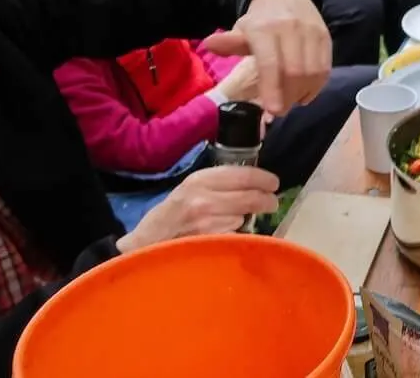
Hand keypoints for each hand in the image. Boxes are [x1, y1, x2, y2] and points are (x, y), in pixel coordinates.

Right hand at [116, 166, 279, 252]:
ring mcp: (206, 223)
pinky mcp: (208, 242)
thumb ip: (219, 182)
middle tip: (271, 202)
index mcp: (201, 180)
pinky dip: (238, 234)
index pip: (245, 175)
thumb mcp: (192, 187)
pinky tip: (232, 233)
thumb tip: (254, 179)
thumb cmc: (172, 212)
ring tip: (246, 217)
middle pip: (251, 197)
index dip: (265, 179)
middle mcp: (205, 199)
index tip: (273, 183)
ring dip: (250, 218)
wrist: (146, 241)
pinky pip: (235, 235)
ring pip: (244, 217)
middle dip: (267, 200)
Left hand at [202, 0, 330, 116]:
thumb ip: (230, 42)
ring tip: (291, 100)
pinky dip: (316, 86)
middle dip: (288, 96)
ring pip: (313, 72)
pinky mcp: (326, 38)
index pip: (271, 63)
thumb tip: (210, 44)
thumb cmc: (261, 19)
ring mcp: (312, 33)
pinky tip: (305, 92)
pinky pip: (325, 68)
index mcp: (265, 28)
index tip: (273, 111)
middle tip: (279, 110)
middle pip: (295, 72)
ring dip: (303, 92)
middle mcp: (291, 29)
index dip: (273, 89)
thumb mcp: (242, 28)